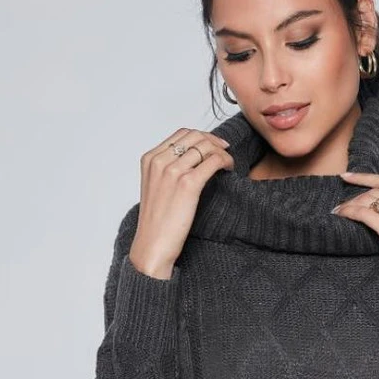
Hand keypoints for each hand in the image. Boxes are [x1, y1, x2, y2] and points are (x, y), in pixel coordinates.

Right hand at [128, 128, 234, 277]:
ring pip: (205, 146)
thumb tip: (192, 159)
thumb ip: (166, 170)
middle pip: (194, 135)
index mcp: (150, 159)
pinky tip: (229, 170)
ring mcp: (172, 171)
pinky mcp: (188, 183)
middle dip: (213, 141)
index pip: (181, 134)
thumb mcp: (155, 188)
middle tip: (225, 151)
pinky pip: (213, 161)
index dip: (202, 136)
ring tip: (227, 164)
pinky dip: (225, 161)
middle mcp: (159, 161)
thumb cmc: (157, 222)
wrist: (153, 245)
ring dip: (221, 152)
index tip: (214, 145)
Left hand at [332, 171, 378, 332]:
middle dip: (354, 195)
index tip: (348, 176)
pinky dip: (351, 213)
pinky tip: (342, 216)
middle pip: (376, 190)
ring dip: (349, 205)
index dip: (365, 177)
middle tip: (340, 204)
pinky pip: (366, 215)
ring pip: (369, 200)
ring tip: (338, 212)